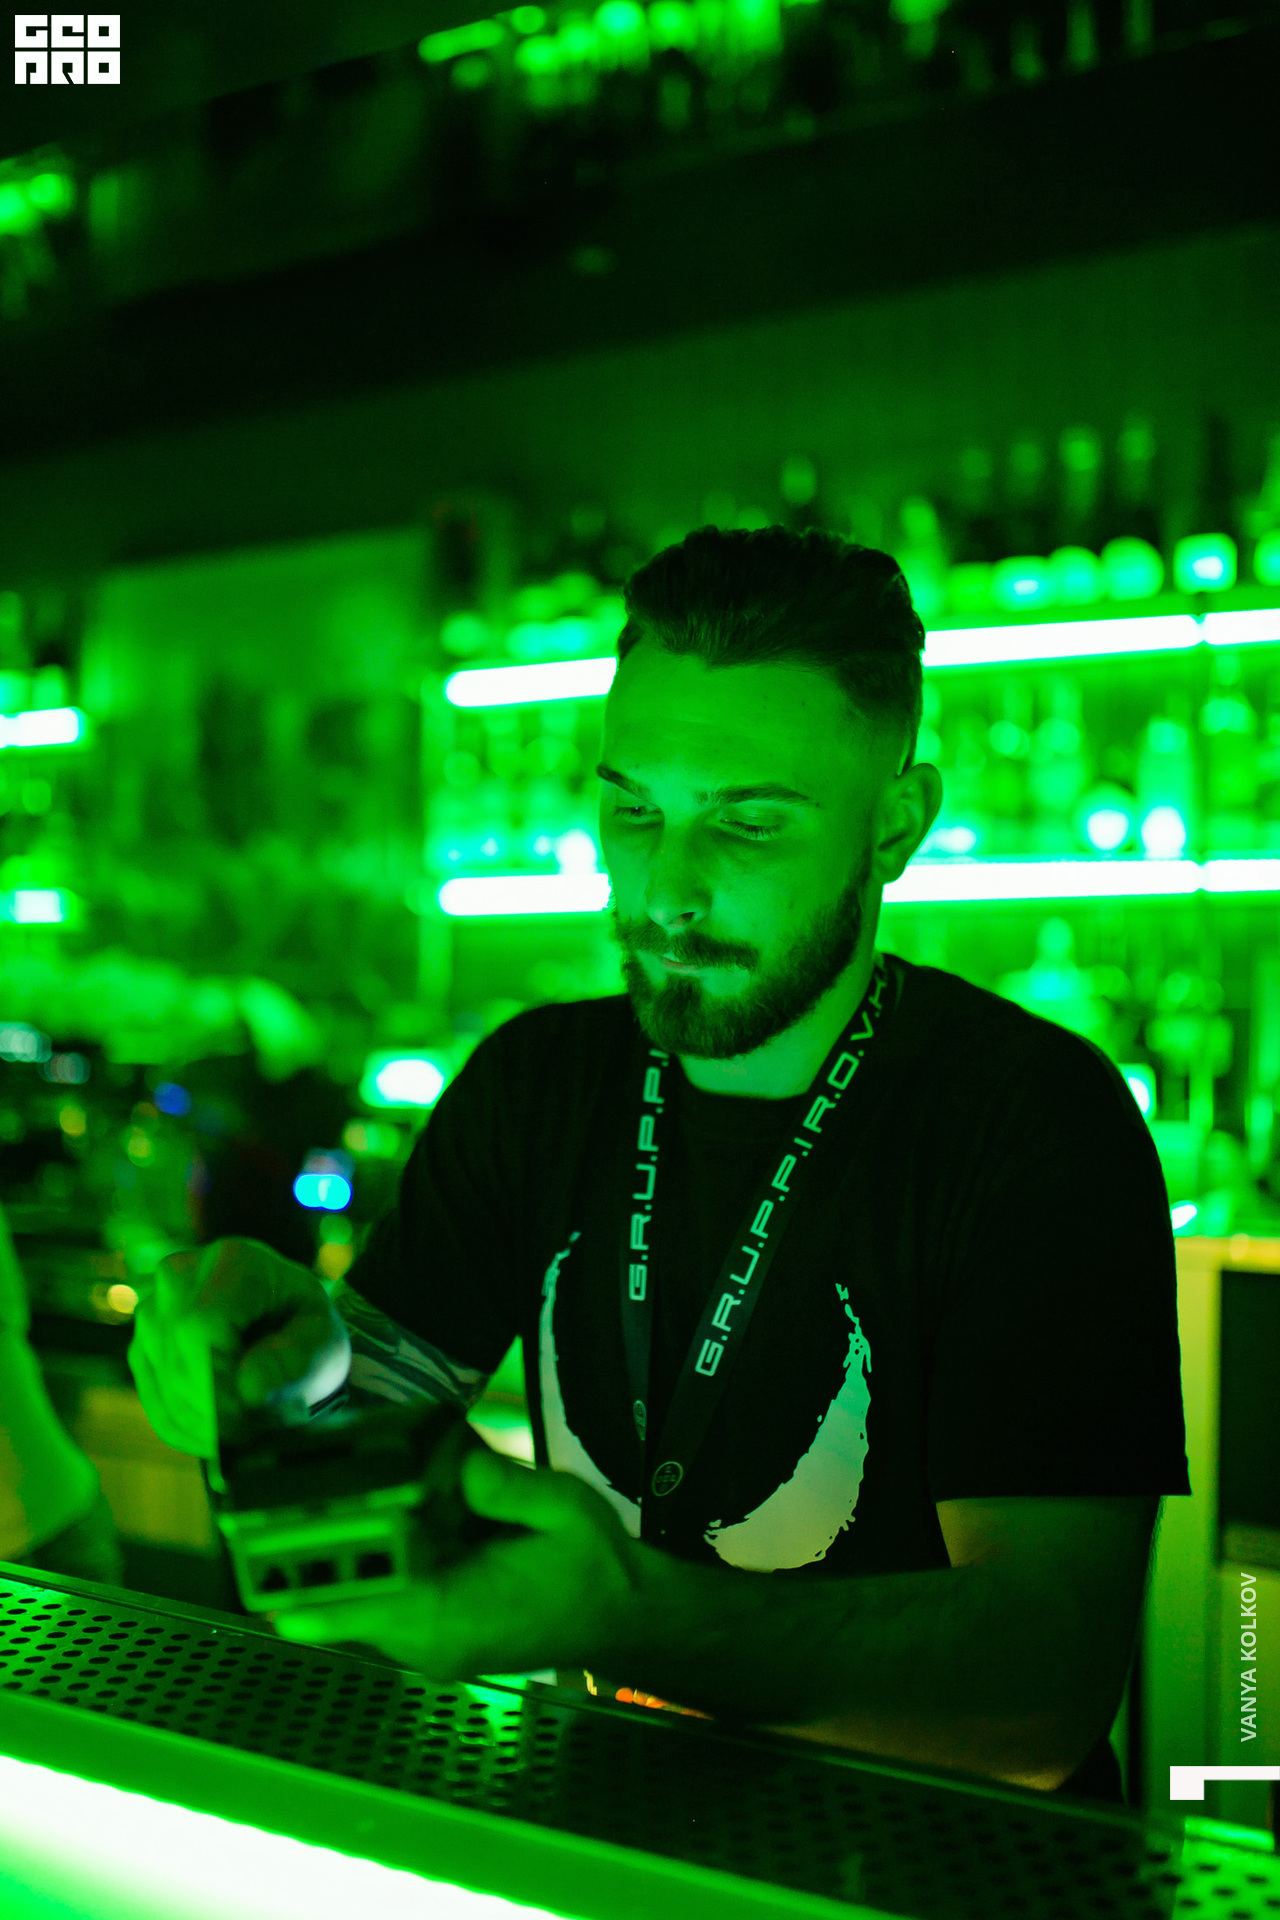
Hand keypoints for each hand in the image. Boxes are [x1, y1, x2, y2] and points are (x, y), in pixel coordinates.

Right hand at [128, 1237, 350, 1458]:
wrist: (285, 1326)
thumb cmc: (307, 1330)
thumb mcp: (323, 1340)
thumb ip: (294, 1360)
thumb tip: (247, 1390)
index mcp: (233, 1261)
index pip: (201, 1325)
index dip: (216, 1382)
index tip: (245, 1419)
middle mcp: (181, 1274)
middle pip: (175, 1357)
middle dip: (210, 1409)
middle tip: (250, 1431)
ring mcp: (154, 1307)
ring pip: (159, 1380)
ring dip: (197, 1421)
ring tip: (240, 1430)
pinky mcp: (143, 1341)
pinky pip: (150, 1394)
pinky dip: (180, 1424)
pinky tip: (213, 1434)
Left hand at [272, 1445, 641, 1680]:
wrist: (625, 1613)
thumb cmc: (595, 1565)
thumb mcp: (561, 1509)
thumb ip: (505, 1486)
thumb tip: (451, 1465)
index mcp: (451, 1616)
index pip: (355, 1606)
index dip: (302, 1577)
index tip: (255, 1541)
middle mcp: (424, 1641)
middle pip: (339, 1603)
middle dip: (307, 1553)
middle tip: (265, 1493)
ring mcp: (424, 1641)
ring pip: (354, 1600)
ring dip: (336, 1555)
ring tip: (298, 1492)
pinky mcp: (430, 1629)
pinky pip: (380, 1596)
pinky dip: (368, 1560)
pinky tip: (364, 1510)